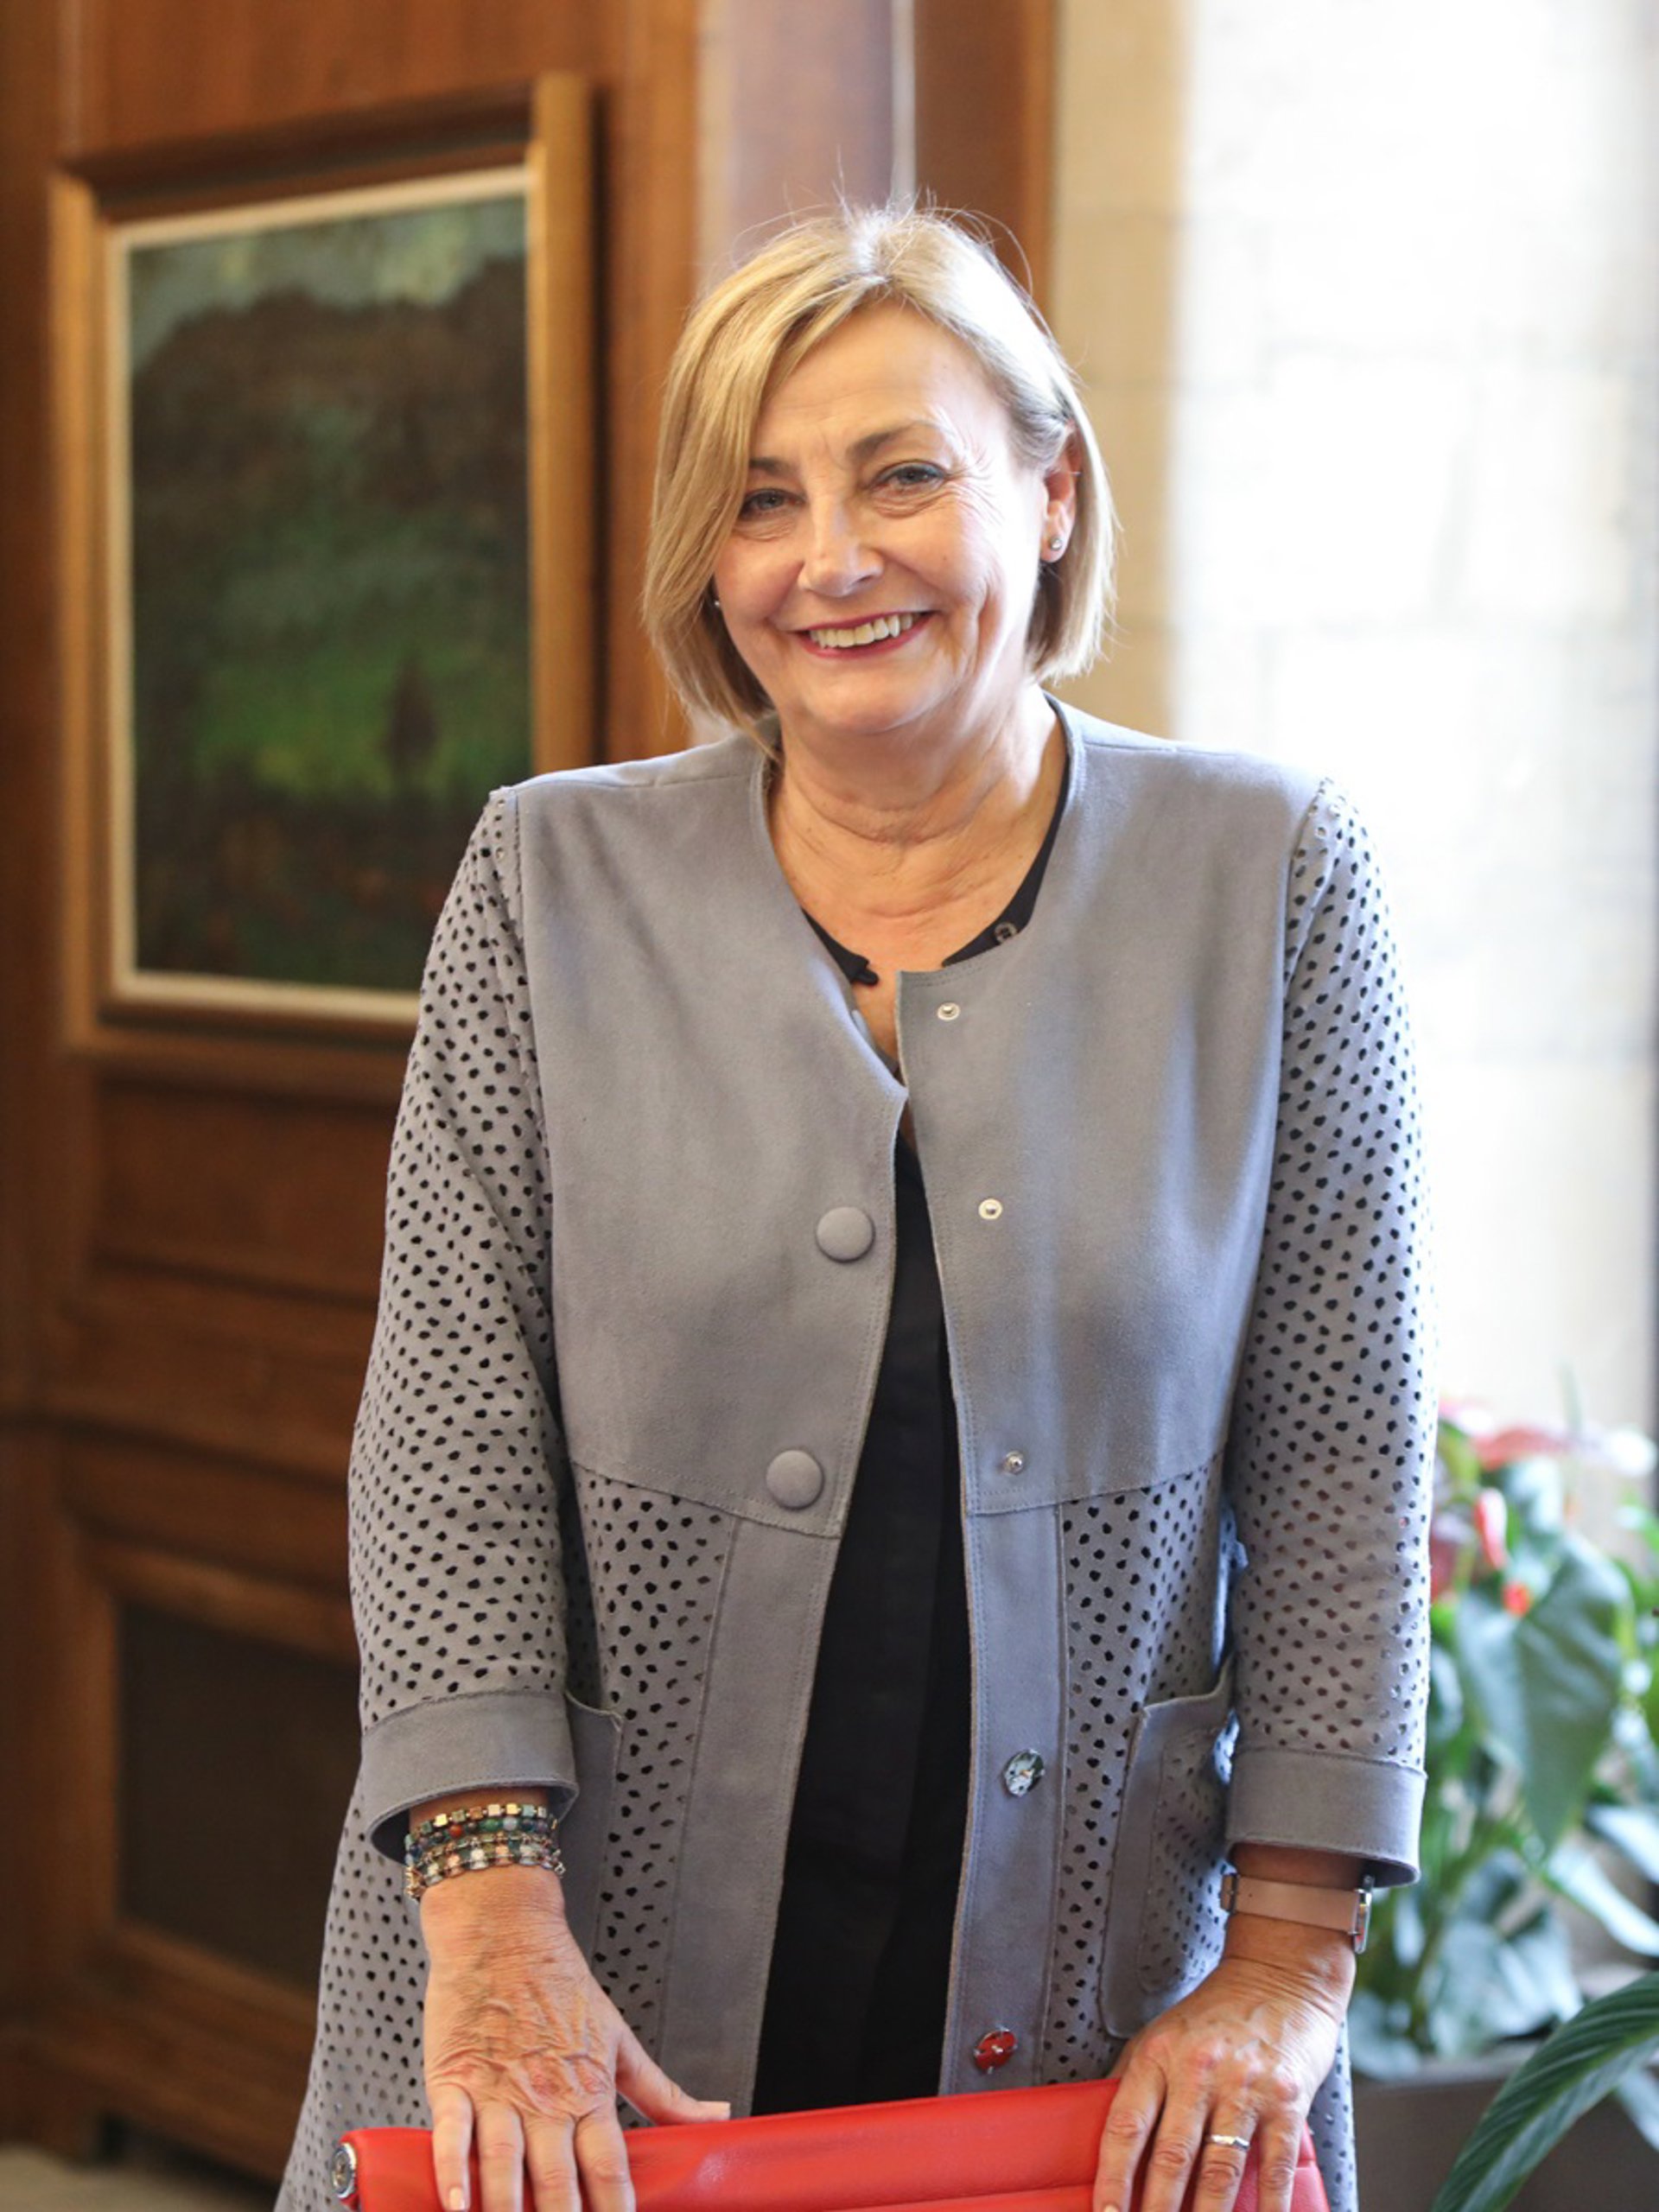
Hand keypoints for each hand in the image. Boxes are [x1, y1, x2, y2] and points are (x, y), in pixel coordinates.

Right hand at [421, 1867, 728, 2211]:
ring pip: (505, 2166)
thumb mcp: (619, 2037)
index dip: (615, 2210)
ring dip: (507, 2209)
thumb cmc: (558, 1982)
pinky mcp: (454, 2080)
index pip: (609, 2168)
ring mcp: (497, 2091)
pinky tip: (458, 2206)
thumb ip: (662, 2092)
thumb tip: (716, 2118)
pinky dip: (452, 2173)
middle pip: (557, 2180)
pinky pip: (451, 2134)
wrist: (503, 1929)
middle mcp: (545, 2097)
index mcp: (589, 2091)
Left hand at [1092, 1927, 1348, 2211]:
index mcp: (1159, 2056)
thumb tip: (1111, 2141)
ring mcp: (1244, 2086)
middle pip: (1171, 2157)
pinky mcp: (1287, 2100)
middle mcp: (1198, 2070)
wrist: (1280, 1976)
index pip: (1126, 2127)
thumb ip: (1138, 2082)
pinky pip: (1275, 2164)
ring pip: (1220, 2169)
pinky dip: (1269, 2205)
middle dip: (1157, 2211)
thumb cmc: (1216, 2013)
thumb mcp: (1163, 2035)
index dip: (1113, 2179)